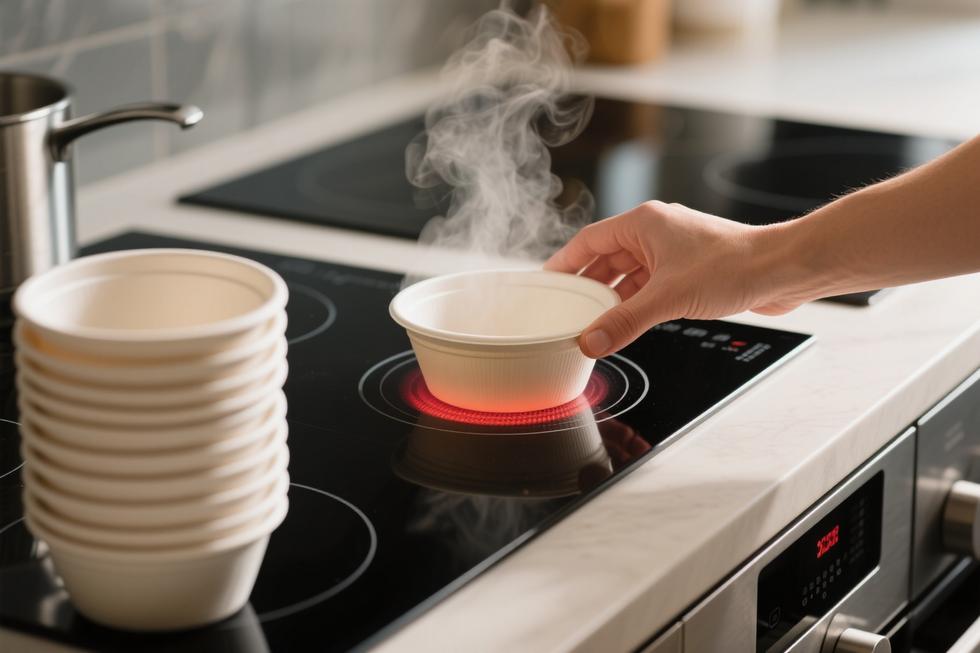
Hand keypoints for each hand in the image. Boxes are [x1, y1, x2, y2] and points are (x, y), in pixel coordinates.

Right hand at [545, 201, 799, 357]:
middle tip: (566, 310)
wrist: (781, 270)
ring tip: (592, 321)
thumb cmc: (733, 265)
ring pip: (629, 274)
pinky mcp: (688, 270)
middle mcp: (655, 232)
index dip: (565, 262)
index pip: (589, 240)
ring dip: (613, 297)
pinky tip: (626, 322)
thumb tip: (590, 342)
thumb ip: (624, 322)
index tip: (546, 283)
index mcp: (643, 223)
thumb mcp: (667, 298)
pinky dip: (635, 303)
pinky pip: (650, 285)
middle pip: (606, 258)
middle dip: (587, 286)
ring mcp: (673, 251)